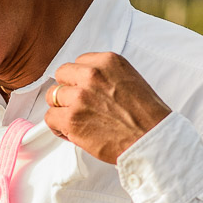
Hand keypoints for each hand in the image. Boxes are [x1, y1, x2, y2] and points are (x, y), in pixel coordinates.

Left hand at [44, 52, 170, 163]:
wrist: (152, 140)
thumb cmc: (146, 116)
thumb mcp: (129, 79)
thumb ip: (106, 75)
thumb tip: (83, 82)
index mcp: (108, 61)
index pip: (79, 63)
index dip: (80, 80)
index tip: (86, 92)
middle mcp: (92, 74)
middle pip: (62, 76)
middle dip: (68, 91)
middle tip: (79, 106)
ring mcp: (80, 96)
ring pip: (53, 96)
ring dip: (62, 109)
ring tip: (77, 121)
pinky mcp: (72, 119)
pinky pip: (50, 118)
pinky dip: (58, 127)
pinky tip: (72, 132)